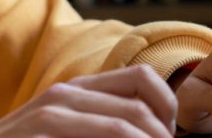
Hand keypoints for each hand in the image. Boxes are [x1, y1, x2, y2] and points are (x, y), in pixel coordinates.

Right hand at [0, 65, 176, 137]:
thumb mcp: (68, 127)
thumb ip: (100, 121)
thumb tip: (158, 133)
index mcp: (79, 88)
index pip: (144, 79)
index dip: (169, 108)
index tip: (169, 137)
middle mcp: (67, 94)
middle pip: (141, 105)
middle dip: (164, 136)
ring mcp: (51, 113)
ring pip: (124, 127)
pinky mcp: (42, 134)